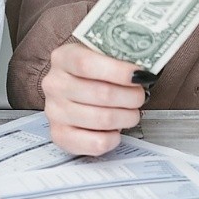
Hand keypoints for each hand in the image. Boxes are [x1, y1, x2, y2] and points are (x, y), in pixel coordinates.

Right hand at [43, 41, 146, 155]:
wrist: (70, 94)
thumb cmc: (91, 74)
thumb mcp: (99, 56)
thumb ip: (117, 58)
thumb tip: (144, 71)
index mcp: (62, 58)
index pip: (86, 64)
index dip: (117, 71)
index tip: (140, 75)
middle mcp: (54, 84)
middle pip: (101, 94)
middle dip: (131, 96)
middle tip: (141, 95)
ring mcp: (54, 112)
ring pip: (103, 119)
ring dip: (127, 116)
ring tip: (132, 112)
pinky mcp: (60, 136)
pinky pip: (97, 143)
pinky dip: (114, 137)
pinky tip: (116, 129)